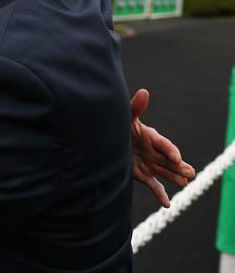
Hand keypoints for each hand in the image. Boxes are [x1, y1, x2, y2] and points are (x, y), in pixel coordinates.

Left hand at [130, 89, 194, 206]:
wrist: (106, 142)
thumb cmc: (119, 126)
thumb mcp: (127, 117)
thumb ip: (136, 107)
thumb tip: (144, 92)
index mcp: (152, 138)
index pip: (165, 144)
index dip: (171, 150)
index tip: (176, 157)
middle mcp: (154, 152)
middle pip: (169, 160)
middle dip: (179, 166)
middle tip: (190, 173)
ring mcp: (150, 164)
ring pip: (165, 172)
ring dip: (174, 178)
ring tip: (185, 183)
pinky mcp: (144, 175)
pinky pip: (155, 186)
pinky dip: (161, 195)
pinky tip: (167, 204)